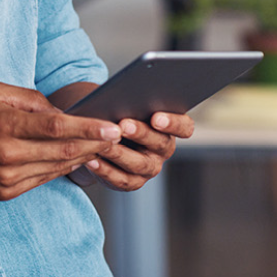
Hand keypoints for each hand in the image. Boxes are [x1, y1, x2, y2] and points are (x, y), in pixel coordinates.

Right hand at [0, 82, 123, 200]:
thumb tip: (59, 111)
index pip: (56, 127)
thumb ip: (29, 98)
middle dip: (95, 144)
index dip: (87, 128)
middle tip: (118, 135)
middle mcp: (8, 154)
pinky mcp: (7, 193)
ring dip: (84, 157)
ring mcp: (8, 178)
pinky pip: (44, 179)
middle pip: (63, 151)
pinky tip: (77, 158)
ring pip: (57, 168)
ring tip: (104, 146)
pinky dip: (63, 168)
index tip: (112, 126)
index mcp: (4, 124)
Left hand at [69, 111, 194, 191]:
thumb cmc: (119, 113)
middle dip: (141, 133)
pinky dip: (105, 170)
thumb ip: (131, 101)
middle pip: (160, 143)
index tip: (156, 117)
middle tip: (123, 125)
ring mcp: (150, 168)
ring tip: (104, 143)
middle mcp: (164, 149)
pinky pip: (121, 179)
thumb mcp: (127, 105)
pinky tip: (92, 160)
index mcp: (170, 128)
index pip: (184, 127)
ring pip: (139, 164)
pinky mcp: (133, 182)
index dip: (173, 123)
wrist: (105, 136)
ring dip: (120, 153)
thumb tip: (122, 95)